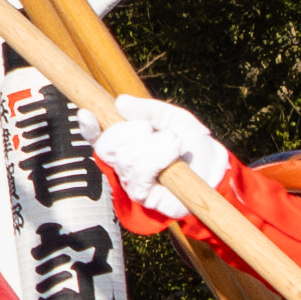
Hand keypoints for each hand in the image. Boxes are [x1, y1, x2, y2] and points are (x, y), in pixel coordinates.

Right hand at [91, 97, 228, 224]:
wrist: (214, 168)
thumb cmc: (192, 143)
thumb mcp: (172, 117)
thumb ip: (147, 109)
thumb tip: (120, 102)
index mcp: (126, 142)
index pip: (97, 136)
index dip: (88, 127)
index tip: (86, 113)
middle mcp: (124, 163)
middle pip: (107, 146)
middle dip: (130, 132)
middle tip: (153, 130)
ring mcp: (131, 182)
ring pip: (127, 159)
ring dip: (155, 145)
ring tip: (173, 144)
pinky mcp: (143, 197)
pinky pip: (140, 174)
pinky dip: (158, 158)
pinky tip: (172, 155)